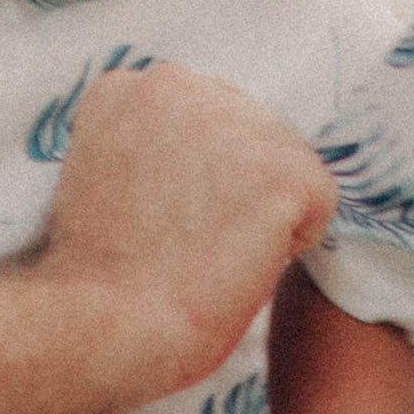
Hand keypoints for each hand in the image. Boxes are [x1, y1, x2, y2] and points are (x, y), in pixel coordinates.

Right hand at [34, 64, 336, 402]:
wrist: (99, 329)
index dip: (195, 178)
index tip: (159, 219)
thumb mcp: (107, 175)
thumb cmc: (96, 280)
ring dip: (263, 214)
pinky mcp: (284, 172)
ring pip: (286, 165)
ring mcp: (237, 122)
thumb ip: (155, 145)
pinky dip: (292, 242)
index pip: (205, 118)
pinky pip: (318, 202)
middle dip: (236, 189)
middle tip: (187, 245)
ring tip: (207, 256)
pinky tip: (239, 266)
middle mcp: (182, 84)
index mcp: (131, 86)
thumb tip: (213, 157)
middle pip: (251, 132)